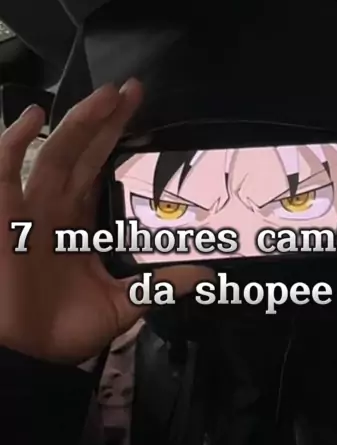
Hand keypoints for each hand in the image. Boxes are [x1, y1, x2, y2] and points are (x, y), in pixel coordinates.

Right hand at [0, 80, 213, 362]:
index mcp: (81, 222)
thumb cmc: (64, 331)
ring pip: (56, 153)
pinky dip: (15, 141)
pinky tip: (35, 117)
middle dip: (106, 119)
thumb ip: (161, 284)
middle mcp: (56, 206)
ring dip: (79, 122)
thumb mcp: (124, 303)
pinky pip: (5, 169)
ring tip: (107, 96)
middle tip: (134, 88)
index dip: (119, 138)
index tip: (143, 112)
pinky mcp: (4, 214)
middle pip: (84, 150)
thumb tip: (208, 274)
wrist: (26, 356)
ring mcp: (29, 207)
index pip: (102, 168)